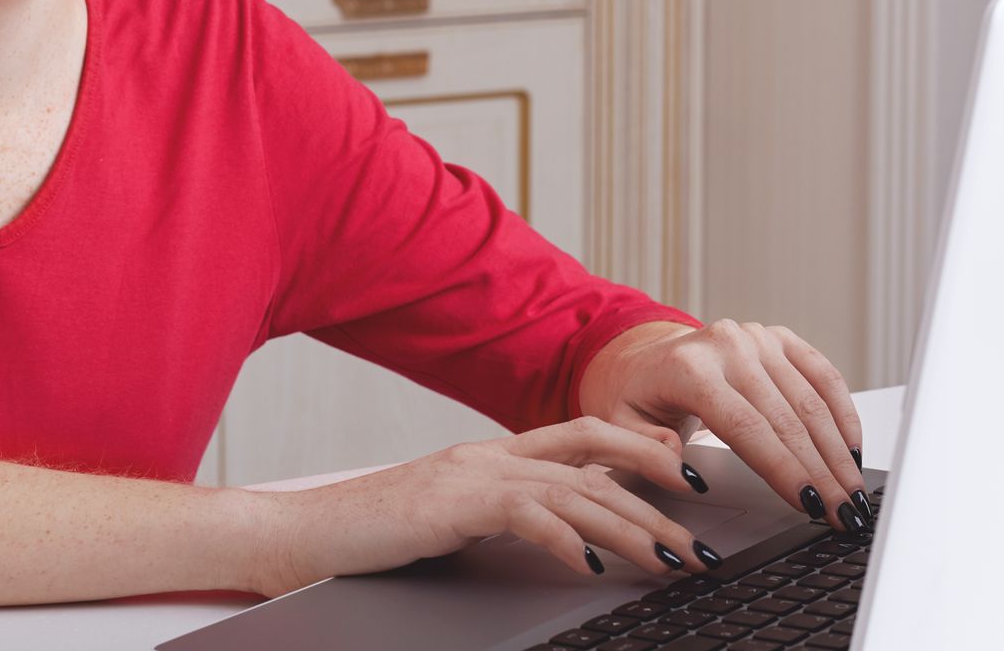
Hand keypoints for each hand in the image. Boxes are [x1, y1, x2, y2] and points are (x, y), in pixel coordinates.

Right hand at [247, 416, 730, 596]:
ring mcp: (469, 474)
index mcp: (494, 456)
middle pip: (594, 457)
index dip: (643, 451)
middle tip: (706, 525)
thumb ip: (509, 520)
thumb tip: (572, 542)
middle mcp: (489, 454)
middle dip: (658, 487)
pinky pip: (522, 513)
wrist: (297, 537)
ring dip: (630, 525)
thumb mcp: (456, 525)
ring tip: (673, 558)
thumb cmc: (373, 540)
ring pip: (572, 488)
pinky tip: (590, 564)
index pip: (585, 440)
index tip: (693, 477)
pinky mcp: (448, 503)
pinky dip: (563, 537)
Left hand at [579, 319, 873, 536]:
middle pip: (787, 418)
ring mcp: (757, 338)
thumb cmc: (636, 395)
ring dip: (838, 451)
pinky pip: (822, 374)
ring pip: (811, 400)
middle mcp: (728, 346)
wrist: (641, 354)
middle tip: (845, 512)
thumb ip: (651, 451)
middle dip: (821, 471)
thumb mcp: (623, 426)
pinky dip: (842, 412)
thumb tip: (688, 477)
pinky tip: (852, 448)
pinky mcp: (778, 338)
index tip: (811, 505)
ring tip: (853, 492)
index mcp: (690, 368)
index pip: (748, 427)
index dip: (784, 469)